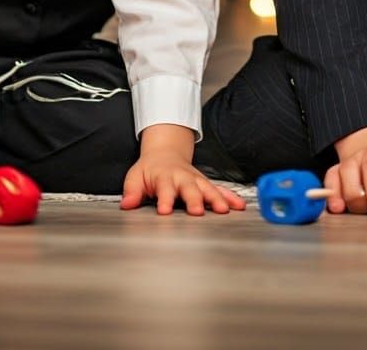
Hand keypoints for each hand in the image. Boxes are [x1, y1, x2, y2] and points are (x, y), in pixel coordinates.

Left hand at [119, 124, 246, 215]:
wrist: (165, 153)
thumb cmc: (150, 170)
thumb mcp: (136, 177)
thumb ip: (132, 191)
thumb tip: (127, 204)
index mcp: (164, 177)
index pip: (164, 188)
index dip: (165, 199)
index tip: (165, 211)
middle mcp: (183, 177)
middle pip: (189, 188)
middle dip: (194, 199)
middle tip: (197, 212)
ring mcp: (196, 180)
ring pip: (208, 188)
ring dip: (216, 199)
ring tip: (224, 210)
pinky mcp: (205, 184)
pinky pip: (220, 190)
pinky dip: (230, 197)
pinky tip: (239, 206)